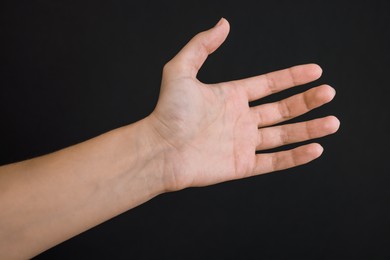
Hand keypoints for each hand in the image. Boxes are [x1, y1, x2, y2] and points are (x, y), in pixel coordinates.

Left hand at [147, 18, 338, 190]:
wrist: (160, 149)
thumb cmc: (167, 112)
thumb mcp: (181, 70)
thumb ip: (202, 46)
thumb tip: (222, 23)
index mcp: (231, 97)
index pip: (269, 84)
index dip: (292, 77)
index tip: (315, 71)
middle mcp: (241, 119)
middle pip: (282, 109)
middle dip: (307, 101)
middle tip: (329, 93)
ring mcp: (243, 143)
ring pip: (284, 135)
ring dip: (309, 129)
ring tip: (333, 121)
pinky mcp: (242, 165)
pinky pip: (274, 161)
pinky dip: (295, 157)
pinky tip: (315, 149)